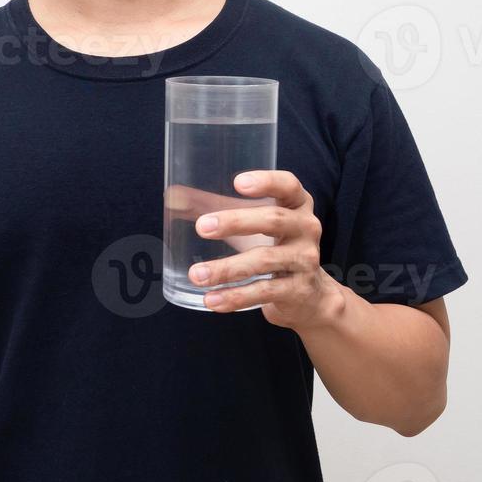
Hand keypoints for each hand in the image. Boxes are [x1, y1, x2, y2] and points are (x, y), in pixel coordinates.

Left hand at [185, 169, 343, 330]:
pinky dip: (235, 297)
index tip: (237, 182)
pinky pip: (264, 292)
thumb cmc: (273, 246)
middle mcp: (306, 228)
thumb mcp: (251, 223)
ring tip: (196, 275)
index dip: (266, 182)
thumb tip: (171, 197)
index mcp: (297, 204)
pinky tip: (212, 299)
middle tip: (202, 227)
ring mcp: (304, 260)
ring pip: (264, 260)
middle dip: (236, 222)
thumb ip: (214, 207)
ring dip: (227, 268)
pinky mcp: (297, 290)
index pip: (288, 185)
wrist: (309, 296)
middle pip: (273, 220)